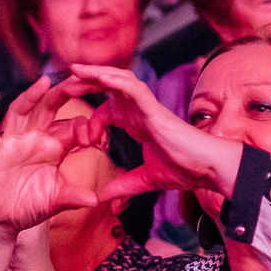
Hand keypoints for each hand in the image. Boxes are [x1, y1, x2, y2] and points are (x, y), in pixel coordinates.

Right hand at [0, 79, 104, 232]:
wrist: (0, 220)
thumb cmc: (28, 206)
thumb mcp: (55, 200)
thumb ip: (73, 196)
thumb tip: (95, 199)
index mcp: (54, 145)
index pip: (73, 126)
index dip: (86, 129)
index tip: (96, 140)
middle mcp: (33, 138)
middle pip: (48, 108)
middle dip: (63, 93)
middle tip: (80, 78)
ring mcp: (12, 143)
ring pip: (21, 112)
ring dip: (31, 96)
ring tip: (44, 82)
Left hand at [60, 62, 244, 204]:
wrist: (206, 168)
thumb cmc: (185, 169)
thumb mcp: (146, 180)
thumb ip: (124, 186)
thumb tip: (104, 201)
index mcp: (137, 123)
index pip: (107, 111)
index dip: (92, 122)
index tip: (85, 142)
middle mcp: (140, 110)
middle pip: (109, 87)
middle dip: (87, 83)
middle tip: (64, 82)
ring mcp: (147, 107)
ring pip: (118, 81)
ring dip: (96, 73)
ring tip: (76, 69)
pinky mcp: (154, 108)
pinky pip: (133, 88)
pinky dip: (115, 81)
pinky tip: (99, 77)